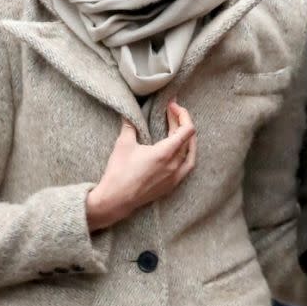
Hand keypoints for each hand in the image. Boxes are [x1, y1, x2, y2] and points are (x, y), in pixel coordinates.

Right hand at [86, 99, 196, 230]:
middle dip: (180, 122)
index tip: (171, 106)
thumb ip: (130, 125)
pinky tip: (179, 149)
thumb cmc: (119, 172)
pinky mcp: (171, 185)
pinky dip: (186, 154)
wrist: (117, 199)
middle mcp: (174, 165)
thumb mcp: (123, 144)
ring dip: (186, 138)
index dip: (182, 114)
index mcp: (165, 153)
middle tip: (170, 111)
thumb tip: (129, 113)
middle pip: (187, 139)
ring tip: (178, 127)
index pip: (187, 129)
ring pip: (190, 153)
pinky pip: (186, 166)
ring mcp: (175, 177)